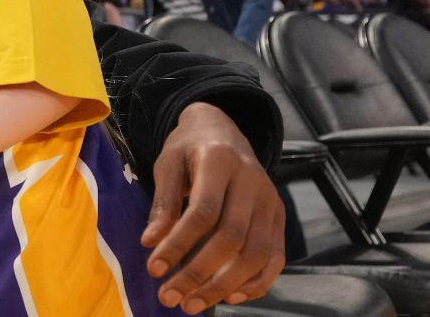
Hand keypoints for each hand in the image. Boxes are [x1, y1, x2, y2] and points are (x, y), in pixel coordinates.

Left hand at [141, 102, 285, 313]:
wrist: (223, 130)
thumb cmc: (189, 148)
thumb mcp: (168, 163)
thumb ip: (163, 202)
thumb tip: (150, 243)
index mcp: (220, 162)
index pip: (203, 212)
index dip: (179, 244)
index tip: (154, 269)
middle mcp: (252, 181)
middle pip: (231, 238)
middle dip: (199, 274)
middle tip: (170, 298)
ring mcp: (270, 200)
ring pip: (256, 253)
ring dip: (224, 286)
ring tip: (192, 305)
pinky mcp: (279, 216)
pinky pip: (275, 257)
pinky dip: (256, 282)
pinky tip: (229, 297)